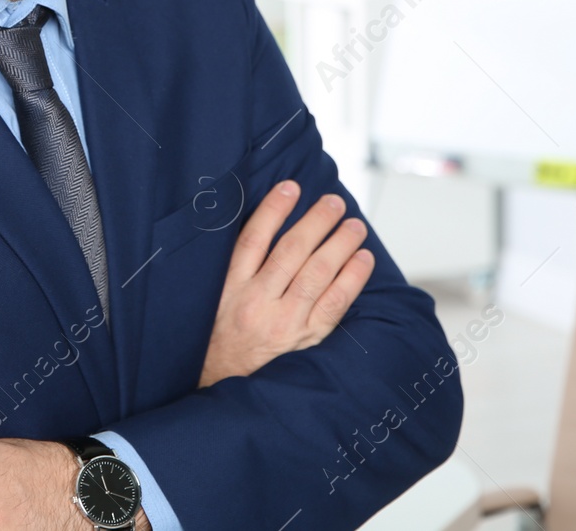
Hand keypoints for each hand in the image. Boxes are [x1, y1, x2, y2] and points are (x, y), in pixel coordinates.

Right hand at [198, 180, 374, 387]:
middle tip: (334, 202)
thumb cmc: (219, 339)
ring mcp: (285, 323)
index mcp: (230, 288)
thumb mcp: (213, 299)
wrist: (222, 387)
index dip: (273, 210)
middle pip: (292, 252)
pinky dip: (351, 279)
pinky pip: (334, 304)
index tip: (291, 187)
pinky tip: (362, 260)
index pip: (253, 239)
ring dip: (340, 244)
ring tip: (354, 225)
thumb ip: (236, 268)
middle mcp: (257, 303)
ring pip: (317, 274)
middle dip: (316, 222)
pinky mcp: (306, 340)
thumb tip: (266, 227)